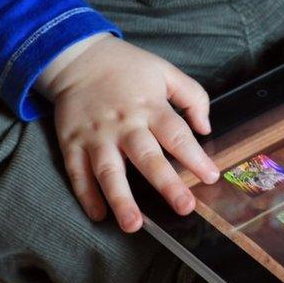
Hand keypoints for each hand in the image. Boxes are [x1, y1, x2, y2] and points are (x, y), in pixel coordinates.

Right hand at [36, 34, 219, 232]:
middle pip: (147, 158)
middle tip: (184, 208)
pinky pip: (78, 173)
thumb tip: (206, 128)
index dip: (195, 157)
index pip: (177, 135)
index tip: (211, 176)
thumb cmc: (126, 67)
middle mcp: (124, 124)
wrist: (77, 57)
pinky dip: (86, 195)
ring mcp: (96, 136)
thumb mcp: (165, 71)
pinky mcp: (72, 143)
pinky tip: (98, 215)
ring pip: (110, 172)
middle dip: (167, 184)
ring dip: (121, 200)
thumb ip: (193, 96)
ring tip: (133, 225)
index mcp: (150, 107)